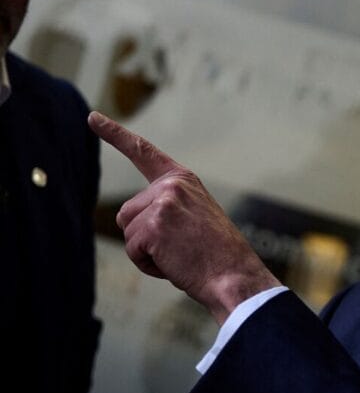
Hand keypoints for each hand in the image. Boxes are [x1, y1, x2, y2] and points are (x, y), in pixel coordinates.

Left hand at [88, 111, 279, 324]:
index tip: (92, 117)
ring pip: (127, 231)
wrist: (234, 274)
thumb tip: (127, 219)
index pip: (143, 152)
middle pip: (128, 212)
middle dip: (144, 236)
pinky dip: (148, 264)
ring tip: (181, 256)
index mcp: (183, 180)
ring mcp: (162, 202)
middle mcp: (171, 185)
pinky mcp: (153, 225)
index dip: (115, 134)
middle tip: (182, 248)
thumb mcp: (194, 217)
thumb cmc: (217, 255)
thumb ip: (166, 207)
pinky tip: (175, 264)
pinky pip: (132, 250)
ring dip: (146, 251)